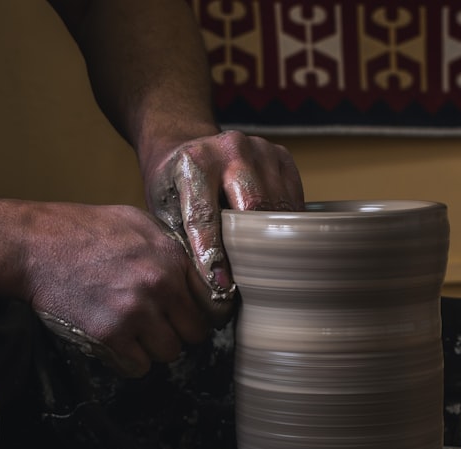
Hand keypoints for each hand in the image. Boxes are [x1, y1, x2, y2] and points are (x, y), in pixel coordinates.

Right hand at [23, 202, 213, 376]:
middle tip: (157, 325)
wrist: (33, 245)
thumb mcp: (138, 223)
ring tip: (133, 332)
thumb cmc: (82, 229)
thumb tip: (198, 273)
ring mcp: (136, 313)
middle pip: (195, 334)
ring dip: (153, 348)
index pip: (214, 303)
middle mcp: (161, 286)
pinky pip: (138, 366)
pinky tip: (117, 343)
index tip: (190, 317)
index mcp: (173, 258)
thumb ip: (171, 249)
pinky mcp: (110, 335)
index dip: (203, 313)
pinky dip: (129, 361)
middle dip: (178, 332)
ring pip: (169, 353)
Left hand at [143, 130, 303, 315]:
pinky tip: (280, 244)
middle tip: (250, 282)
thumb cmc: (174, 188)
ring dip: (276, 240)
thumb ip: (184, 241)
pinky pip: (294, 200)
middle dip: (253, 248)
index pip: (205, 215)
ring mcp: (261, 149)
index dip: (213, 254)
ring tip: (267, 269)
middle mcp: (230, 148)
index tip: (221, 287)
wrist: (187, 147)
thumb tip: (211, 289)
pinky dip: (289, 226)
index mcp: (194, 162)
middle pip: (253, 206)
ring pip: (280, 205)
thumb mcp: (166, 211)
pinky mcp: (282, 157)